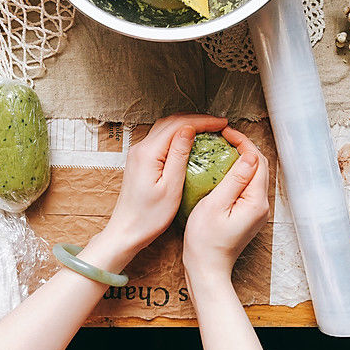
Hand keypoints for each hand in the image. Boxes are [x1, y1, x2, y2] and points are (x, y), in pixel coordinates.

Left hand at [105, 114, 227, 253]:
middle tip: (217, 124)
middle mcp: (140, 148)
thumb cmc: (150, 216)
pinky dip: (177, 134)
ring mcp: (138, 153)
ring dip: (186, 124)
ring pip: (165, 128)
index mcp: (148, 153)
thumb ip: (179, 155)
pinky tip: (189, 141)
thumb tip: (189, 129)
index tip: (222, 123)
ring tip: (207, 129)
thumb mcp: (171, 187)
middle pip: (170, 122)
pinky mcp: (140, 160)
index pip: (178, 125)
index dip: (202, 121)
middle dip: (196, 119)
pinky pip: (160, 138)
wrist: (127, 230)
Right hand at [183, 126, 269, 278]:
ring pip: (254, 175)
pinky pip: (248, 186)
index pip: (257, 161)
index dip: (243, 143)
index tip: (226, 133)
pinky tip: (223, 169)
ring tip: (222, 148)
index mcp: (255, 202)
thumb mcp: (215, 205)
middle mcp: (261, 206)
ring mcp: (256, 211)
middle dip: (244, 147)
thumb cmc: (205, 240)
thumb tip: (248, 156)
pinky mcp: (248, 214)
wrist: (207, 268)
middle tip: (224, 137)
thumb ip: (234, 179)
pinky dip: (238, 172)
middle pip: (259, 167)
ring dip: (242, 158)